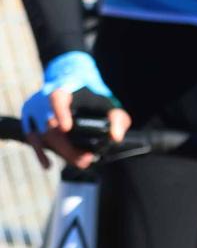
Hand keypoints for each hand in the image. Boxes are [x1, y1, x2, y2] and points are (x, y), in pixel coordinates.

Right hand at [21, 51, 129, 169]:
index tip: (66, 128)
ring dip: (60, 151)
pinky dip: (40, 153)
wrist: (72, 83)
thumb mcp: (108, 103)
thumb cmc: (91, 96)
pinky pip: (31, 139)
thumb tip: (116, 137)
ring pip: (41, 134)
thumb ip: (117, 118)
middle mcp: (43, 99)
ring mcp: (33, 110)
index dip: (60, 113)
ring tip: (81, 162)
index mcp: (63, 89)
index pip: (57, 98)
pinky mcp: (28, 120)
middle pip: (50, 124)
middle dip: (67, 146)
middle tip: (86, 159)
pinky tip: (48, 165)